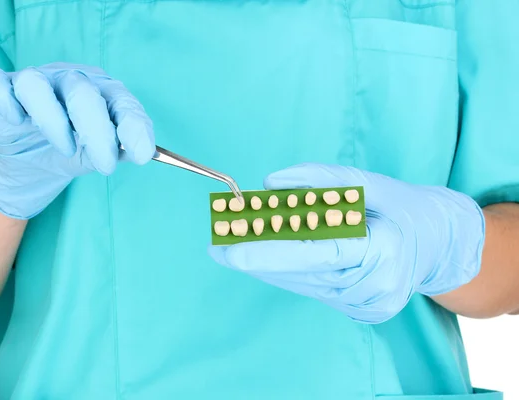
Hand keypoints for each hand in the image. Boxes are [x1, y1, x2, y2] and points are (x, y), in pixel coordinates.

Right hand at [0, 62, 154, 218]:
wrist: (33, 162)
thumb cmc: (76, 149)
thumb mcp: (103, 154)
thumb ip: (123, 150)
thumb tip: (143, 152)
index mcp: (103, 92)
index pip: (122, 102)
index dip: (133, 127)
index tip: (142, 155)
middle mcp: (70, 80)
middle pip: (81, 91)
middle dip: (96, 131)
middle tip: (105, 165)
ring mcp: (35, 81)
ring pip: (36, 84)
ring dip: (52, 119)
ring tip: (66, 148)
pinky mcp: (0, 89)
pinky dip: (5, 101)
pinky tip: (17, 121)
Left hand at [208, 163, 485, 322]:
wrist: (438, 242)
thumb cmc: (399, 205)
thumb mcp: (364, 181)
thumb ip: (318, 180)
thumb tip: (270, 184)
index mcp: (385, 247)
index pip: (317, 252)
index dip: (270, 252)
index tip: (229, 249)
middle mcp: (379, 284)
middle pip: (303, 273)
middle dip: (257, 258)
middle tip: (218, 246)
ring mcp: (372, 305)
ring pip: (304, 286)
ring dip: (270, 267)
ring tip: (236, 248)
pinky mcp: (365, 313)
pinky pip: (315, 292)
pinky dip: (291, 274)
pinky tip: (270, 260)